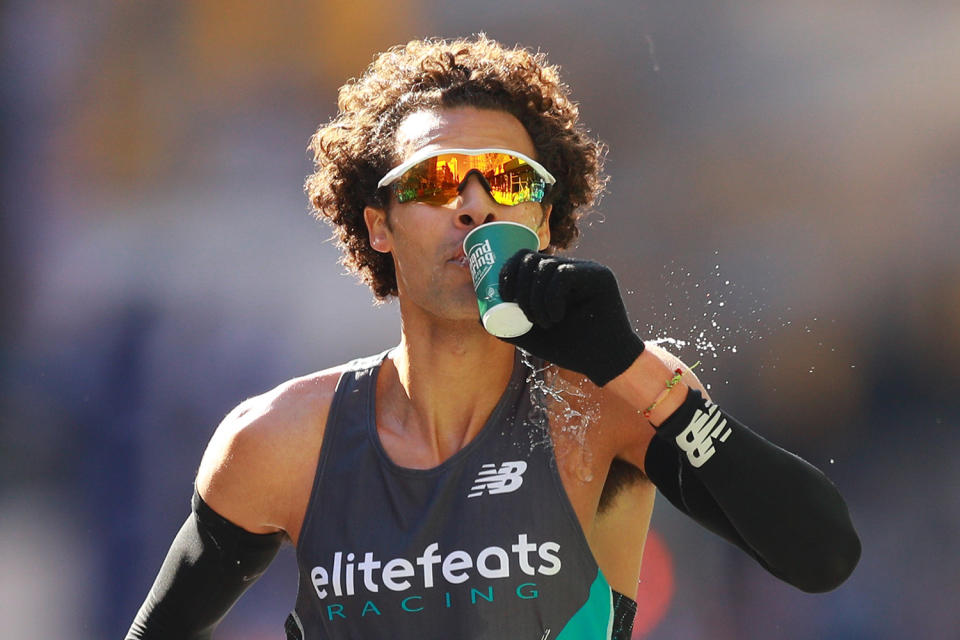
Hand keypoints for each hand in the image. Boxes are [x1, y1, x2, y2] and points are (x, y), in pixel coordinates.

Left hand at [497, 250, 644, 385]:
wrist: (605, 362)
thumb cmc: (571, 348)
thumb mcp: (533, 336)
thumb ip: (510, 326)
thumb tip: (481, 319)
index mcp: (554, 277)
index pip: (524, 258)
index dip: (508, 271)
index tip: (503, 295)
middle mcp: (571, 267)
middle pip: (531, 257)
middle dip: (518, 283)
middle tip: (523, 313)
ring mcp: (586, 269)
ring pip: (546, 267)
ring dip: (535, 298)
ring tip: (544, 323)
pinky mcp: (599, 276)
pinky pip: (563, 274)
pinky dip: (551, 297)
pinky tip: (554, 317)